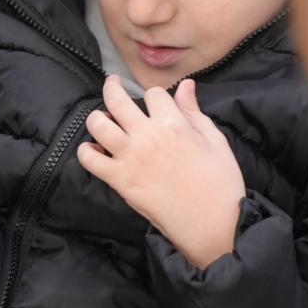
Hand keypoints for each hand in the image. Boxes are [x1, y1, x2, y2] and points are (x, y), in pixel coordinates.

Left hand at [79, 75, 245, 269]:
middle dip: (112, 87)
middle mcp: (147, 136)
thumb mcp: (215, 140)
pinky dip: (86, 152)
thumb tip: (185, 85)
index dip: (154, 96)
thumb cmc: (220, 182)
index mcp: (174, 124)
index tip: (155, 103)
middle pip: (117, 100)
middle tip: (112, 83)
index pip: (153, 94)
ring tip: (101, 118)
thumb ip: (194, 112)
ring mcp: (130, 158)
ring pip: (98, 125)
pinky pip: (91, 161)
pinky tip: (93, 149)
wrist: (213, 224)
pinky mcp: (120, 181)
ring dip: (96, 118)